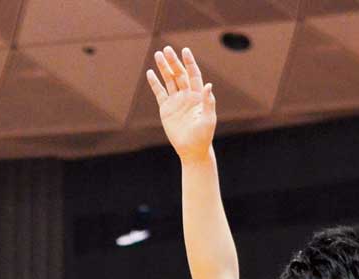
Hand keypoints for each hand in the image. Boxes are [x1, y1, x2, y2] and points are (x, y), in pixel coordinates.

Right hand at [146, 46, 215, 163]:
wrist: (191, 149)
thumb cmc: (203, 135)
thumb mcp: (208, 119)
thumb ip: (208, 102)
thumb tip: (208, 85)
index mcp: (198, 96)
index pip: (193, 74)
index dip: (189, 62)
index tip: (185, 51)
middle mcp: (187, 95)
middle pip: (179, 74)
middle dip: (173, 62)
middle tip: (166, 49)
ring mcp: (176, 101)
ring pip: (169, 80)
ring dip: (164, 68)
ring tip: (158, 55)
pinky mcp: (166, 108)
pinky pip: (159, 93)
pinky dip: (155, 83)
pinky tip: (150, 73)